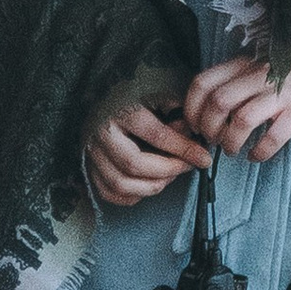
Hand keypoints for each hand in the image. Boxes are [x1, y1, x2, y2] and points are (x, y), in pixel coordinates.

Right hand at [84, 79, 214, 207]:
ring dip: (150, 187)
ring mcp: (92, 153)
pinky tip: (146, 185)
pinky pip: (108, 192)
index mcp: (121, 112)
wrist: (94, 94)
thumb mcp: (152, 93)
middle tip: (186, 167)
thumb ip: (173, 110)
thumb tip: (193, 131)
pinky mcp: (88, 166)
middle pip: (134, 164)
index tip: (203, 158)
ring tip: (168, 176)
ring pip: (120, 184)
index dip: (184, 149)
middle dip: (167, 171)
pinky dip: (131, 196)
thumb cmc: (127, 96)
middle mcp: (103, 134)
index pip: (156, 136)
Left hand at [184, 51, 290, 163]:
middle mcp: (260, 77)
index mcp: (243, 66)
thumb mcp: (255, 74)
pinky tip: (255, 155)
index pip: (203, 82)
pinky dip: (260, 151)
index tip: (193, 125)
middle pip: (218, 101)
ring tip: (231, 150)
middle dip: (209, 127)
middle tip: (212, 140)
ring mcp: (281, 94)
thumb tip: (201, 114)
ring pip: (242, 119)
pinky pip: (273, 137)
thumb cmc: (286, 81)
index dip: (192, 107)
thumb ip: (231, 87)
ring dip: (230, 141)